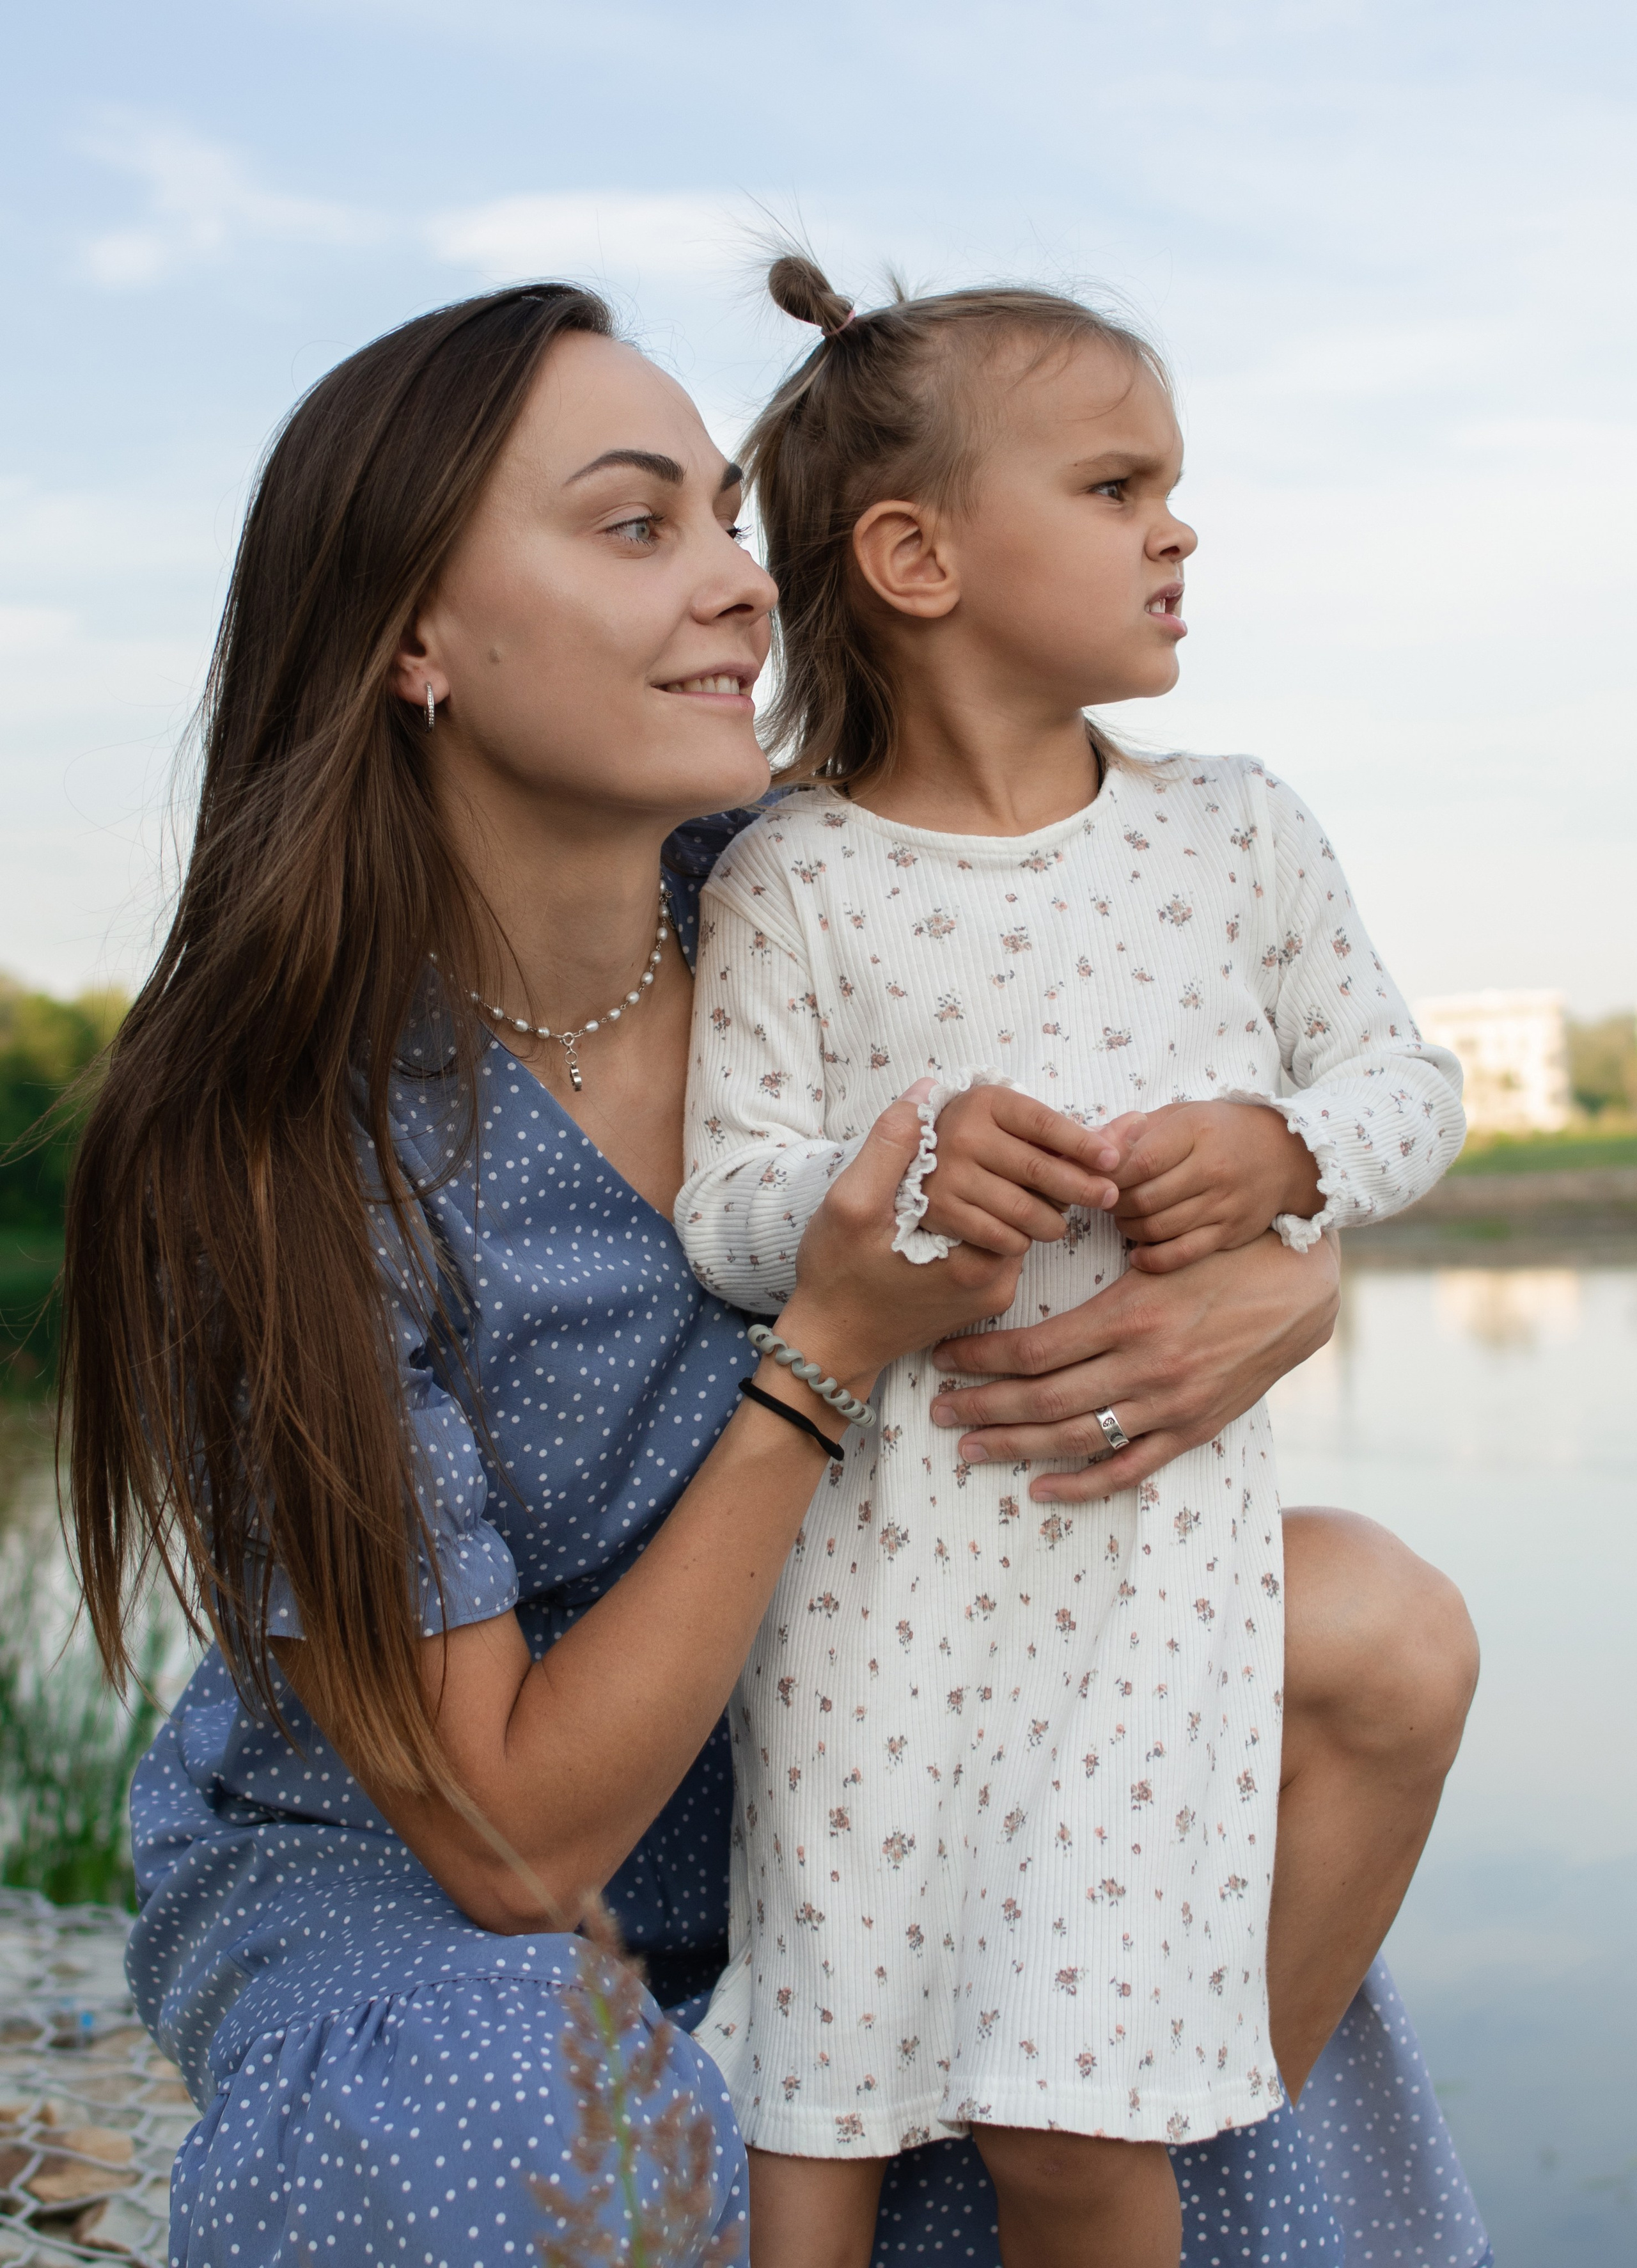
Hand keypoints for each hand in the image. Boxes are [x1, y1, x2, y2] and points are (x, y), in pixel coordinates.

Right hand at [784, 1090, 1025, 1390]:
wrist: (833, 1343)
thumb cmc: (837, 1275)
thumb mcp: (850, 1203)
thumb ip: (890, 1146)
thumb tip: (924, 1091)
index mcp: (972, 1254)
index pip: (1032, 1186)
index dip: (1040, 1148)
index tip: (1035, 1125)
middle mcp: (995, 1279)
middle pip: (1040, 1207)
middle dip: (1042, 1170)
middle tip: (1029, 1134)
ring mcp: (994, 1294)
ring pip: (1026, 1227)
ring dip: (1020, 1195)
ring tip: (1004, 1162)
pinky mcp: (987, 1304)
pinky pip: (1007, 1247)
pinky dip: (1000, 1221)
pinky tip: (975, 1199)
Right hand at [919, 1086, 1139, 1254]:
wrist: (911, 1161)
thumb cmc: (984, 1140)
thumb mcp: (1017, 1123)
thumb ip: (1076, 1132)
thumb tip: (1140, 1125)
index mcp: (987, 1103)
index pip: (1046, 1125)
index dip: (1084, 1145)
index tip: (1114, 1161)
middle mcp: (964, 1135)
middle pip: (1039, 1169)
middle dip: (1083, 1188)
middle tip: (1109, 1197)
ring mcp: (950, 1175)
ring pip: (1024, 1210)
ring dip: (1054, 1222)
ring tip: (1061, 1222)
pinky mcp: (942, 1211)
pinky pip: (1001, 1237)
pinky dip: (1022, 1241)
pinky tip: (1025, 1234)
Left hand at [926, 1229, 1338, 1500]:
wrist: (1300, 1288)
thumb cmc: (1221, 1254)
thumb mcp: (1156, 1248)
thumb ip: (1098, 1259)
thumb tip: (1024, 1250)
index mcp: (1128, 1315)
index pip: (1033, 1350)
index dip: (981, 1358)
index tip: (943, 1355)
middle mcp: (1145, 1367)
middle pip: (1042, 1399)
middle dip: (981, 1407)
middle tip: (938, 1411)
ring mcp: (1169, 1405)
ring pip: (1076, 1437)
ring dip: (1015, 1446)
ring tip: (968, 1448)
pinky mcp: (1193, 1429)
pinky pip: (1129, 1467)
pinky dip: (1083, 1483)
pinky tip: (1041, 1488)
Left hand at [1113, 1100, 1321, 1272]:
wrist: (1285, 1155)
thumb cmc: (1220, 1131)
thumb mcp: (1180, 1115)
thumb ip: (1134, 1131)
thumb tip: (1091, 1148)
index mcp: (1196, 1132)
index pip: (1140, 1162)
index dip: (1109, 1175)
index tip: (1098, 1177)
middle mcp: (1213, 1169)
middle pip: (1144, 1199)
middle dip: (1114, 1203)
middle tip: (1106, 1199)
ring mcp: (1224, 1204)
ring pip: (1158, 1228)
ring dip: (1128, 1228)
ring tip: (1122, 1217)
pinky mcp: (1230, 1233)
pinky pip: (1182, 1254)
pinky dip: (1152, 1260)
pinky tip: (1137, 1254)